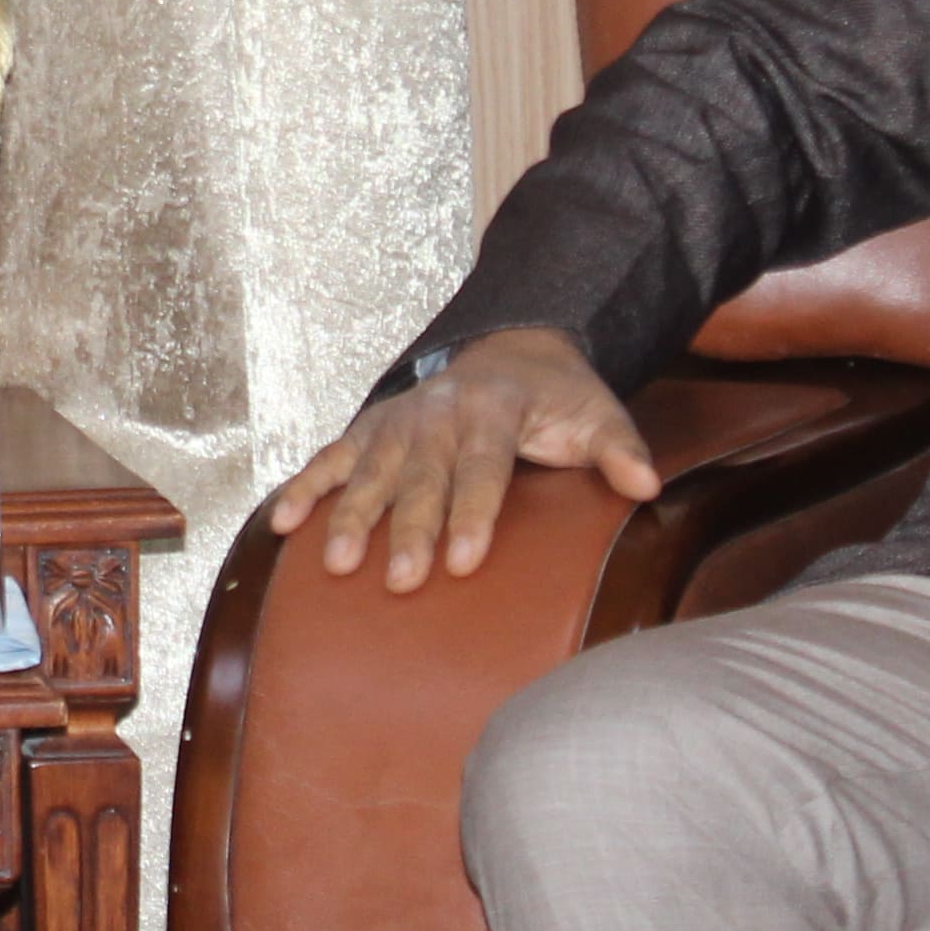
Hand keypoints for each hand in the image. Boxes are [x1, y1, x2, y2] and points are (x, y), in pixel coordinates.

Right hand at [263, 326, 659, 594]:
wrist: (511, 348)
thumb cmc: (556, 398)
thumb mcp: (597, 413)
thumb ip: (619, 449)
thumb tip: (647, 485)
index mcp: (493, 409)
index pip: (482, 467)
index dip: (472, 514)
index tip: (462, 563)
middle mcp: (438, 411)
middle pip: (422, 477)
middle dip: (409, 529)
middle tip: (401, 582)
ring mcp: (399, 420)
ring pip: (371, 470)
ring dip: (351, 516)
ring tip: (336, 564)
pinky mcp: (370, 428)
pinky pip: (331, 457)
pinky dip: (305, 487)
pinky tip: (282, 524)